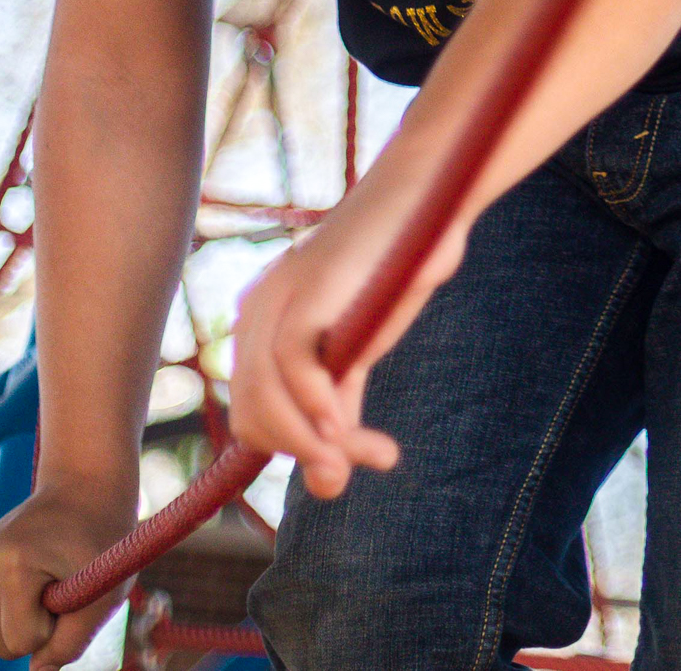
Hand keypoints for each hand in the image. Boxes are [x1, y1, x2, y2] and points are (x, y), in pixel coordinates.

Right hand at [0, 481, 135, 667]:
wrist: (86, 488)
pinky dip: (13, 611)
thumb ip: (73, 641)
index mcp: (10, 563)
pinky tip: (34, 576)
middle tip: (62, 584)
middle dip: (37, 628)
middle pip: (1, 645)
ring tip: (49, 578)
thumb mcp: (105, 593)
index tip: (72, 589)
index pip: (23, 642)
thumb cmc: (104, 540)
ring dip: (25, 620)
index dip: (56, 627)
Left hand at [228, 182, 466, 497]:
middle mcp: (256, 314)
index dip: (294, 452)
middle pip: (252, 418)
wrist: (427, 196)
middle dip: (307, 456)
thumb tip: (329, 485)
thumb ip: (337, 412)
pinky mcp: (306, 290)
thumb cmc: (393, 270)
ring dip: (314, 444)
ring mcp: (276, 301)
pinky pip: (290, 365)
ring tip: (374, 453)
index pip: (254, 417)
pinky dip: (314, 404)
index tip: (347, 468)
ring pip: (263, 400)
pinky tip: (342, 421)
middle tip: (375, 460)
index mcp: (259, 328)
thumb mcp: (360, 354)